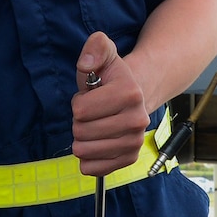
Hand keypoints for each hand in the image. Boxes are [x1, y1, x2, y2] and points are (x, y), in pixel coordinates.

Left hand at [73, 32, 149, 176]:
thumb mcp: (103, 53)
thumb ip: (95, 48)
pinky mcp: (129, 159)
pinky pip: (92, 168)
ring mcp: (135, 142)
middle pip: (81, 132)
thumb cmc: (111, 77)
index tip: (91, 96)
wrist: (136, 95)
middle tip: (93, 112)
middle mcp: (137, 120)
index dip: (78, 102)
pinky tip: (95, 144)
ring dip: (82, 139)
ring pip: (84, 151)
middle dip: (79, 121)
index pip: (80, 110)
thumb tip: (86, 63)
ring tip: (95, 125)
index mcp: (130, 93)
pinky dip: (87, 158)